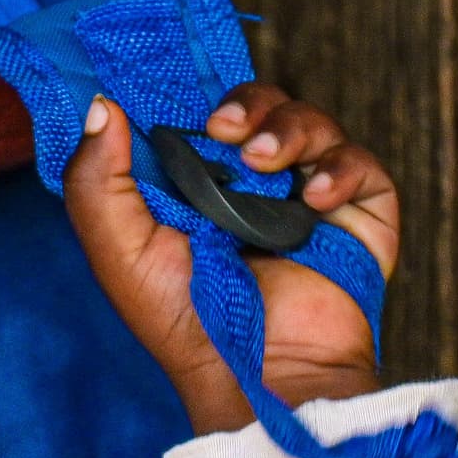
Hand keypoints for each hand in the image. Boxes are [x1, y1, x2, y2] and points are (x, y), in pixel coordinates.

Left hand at [63, 80, 397, 435]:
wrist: (254, 377)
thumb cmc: (183, 323)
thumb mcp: (119, 251)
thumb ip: (97, 180)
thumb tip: (100, 105)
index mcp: (199, 184)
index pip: (203, 112)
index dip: (195, 90)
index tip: (179, 80)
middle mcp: (255, 185)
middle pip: (261, 105)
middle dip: (246, 104)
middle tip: (224, 129)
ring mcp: (309, 198)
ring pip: (311, 123)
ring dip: (287, 129)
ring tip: (262, 163)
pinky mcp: (360, 217)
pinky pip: (360, 165)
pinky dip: (339, 170)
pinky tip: (313, 200)